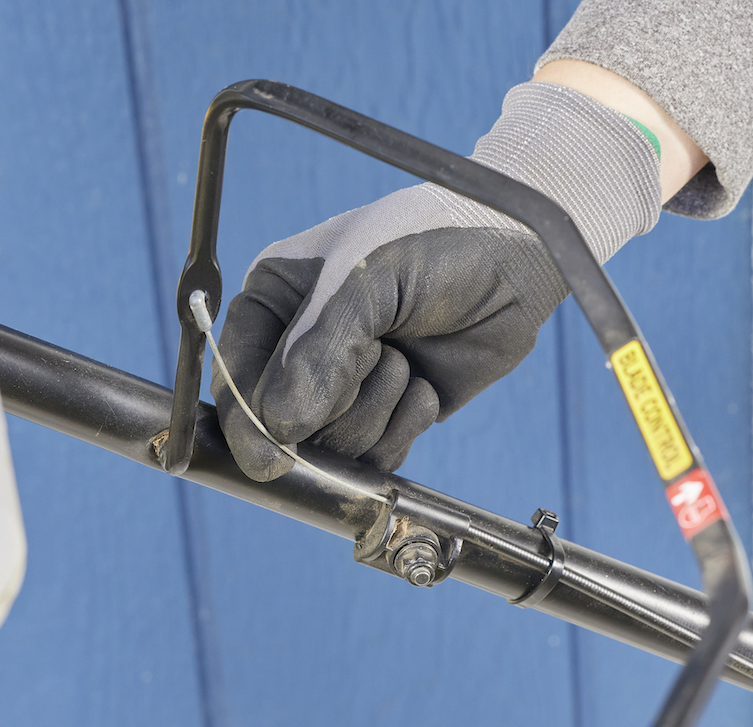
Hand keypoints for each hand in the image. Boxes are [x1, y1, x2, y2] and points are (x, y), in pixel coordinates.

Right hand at [212, 81, 661, 480]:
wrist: (518, 255)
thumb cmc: (434, 242)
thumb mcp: (366, 278)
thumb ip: (320, 350)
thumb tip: (281, 425)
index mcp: (273, 302)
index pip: (234, 376)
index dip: (247, 422)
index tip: (271, 454)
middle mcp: (300, 349)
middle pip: (279, 426)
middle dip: (330, 408)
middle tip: (375, 360)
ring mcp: (346, 386)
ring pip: (331, 448)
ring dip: (373, 414)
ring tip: (406, 361)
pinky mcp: (389, 415)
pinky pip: (376, 457)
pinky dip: (402, 428)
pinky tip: (425, 385)